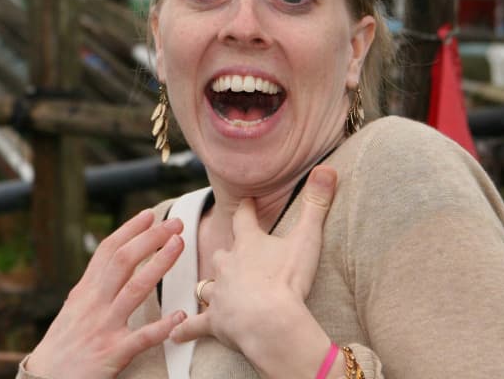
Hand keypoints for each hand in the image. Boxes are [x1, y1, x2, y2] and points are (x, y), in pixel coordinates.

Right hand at [26, 209, 186, 378]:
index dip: (130, 230)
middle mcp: (94, 303)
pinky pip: (142, 338)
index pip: (108, 251)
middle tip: (175, 223)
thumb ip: (93, 286)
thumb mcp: (73, 308)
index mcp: (85, 291)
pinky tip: (181, 315)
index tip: (150, 214)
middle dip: (151, 238)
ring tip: (180, 246)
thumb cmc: (62, 345)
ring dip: (160, 265)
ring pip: (135, 289)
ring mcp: (104, 327)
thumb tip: (109, 262)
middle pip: (124, 261)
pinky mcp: (113, 353)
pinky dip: (162, 326)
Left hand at [170, 166, 337, 374]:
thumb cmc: (288, 279)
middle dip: (226, 254)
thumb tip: (328, 167)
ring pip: (208, 285)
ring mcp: (219, 293)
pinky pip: (196, 325)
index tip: (246, 201)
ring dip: (211, 287)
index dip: (246, 209)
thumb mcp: (307, 239)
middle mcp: (228, 265)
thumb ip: (317, 204)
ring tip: (211, 290)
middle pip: (222, 254)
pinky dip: (186, 330)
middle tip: (231, 255)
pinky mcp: (215, 322)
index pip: (244, 218)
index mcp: (248, 244)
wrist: (270, 321)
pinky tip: (175, 334)